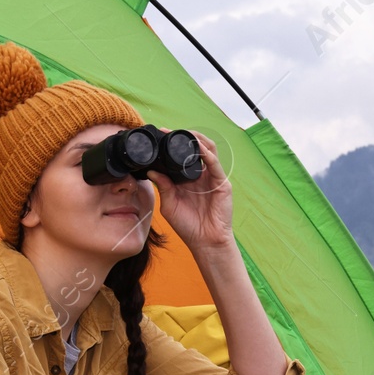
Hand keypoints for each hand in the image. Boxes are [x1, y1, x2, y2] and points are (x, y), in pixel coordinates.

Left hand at [149, 130, 234, 253]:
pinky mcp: (222, 184)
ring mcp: (212, 178)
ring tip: (184, 134)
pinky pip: (215, 165)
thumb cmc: (188, 226)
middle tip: (168, 132)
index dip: (171, 145)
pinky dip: (207, 154)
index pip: (181, 155)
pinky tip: (198, 148)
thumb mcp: (169, 204)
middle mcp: (200, 175)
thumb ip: (162, 186)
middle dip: (183, 137)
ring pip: (208, 150)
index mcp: (187, 179)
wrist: (205, 242)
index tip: (158, 137)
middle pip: (196, 148)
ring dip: (196, 140)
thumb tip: (151, 170)